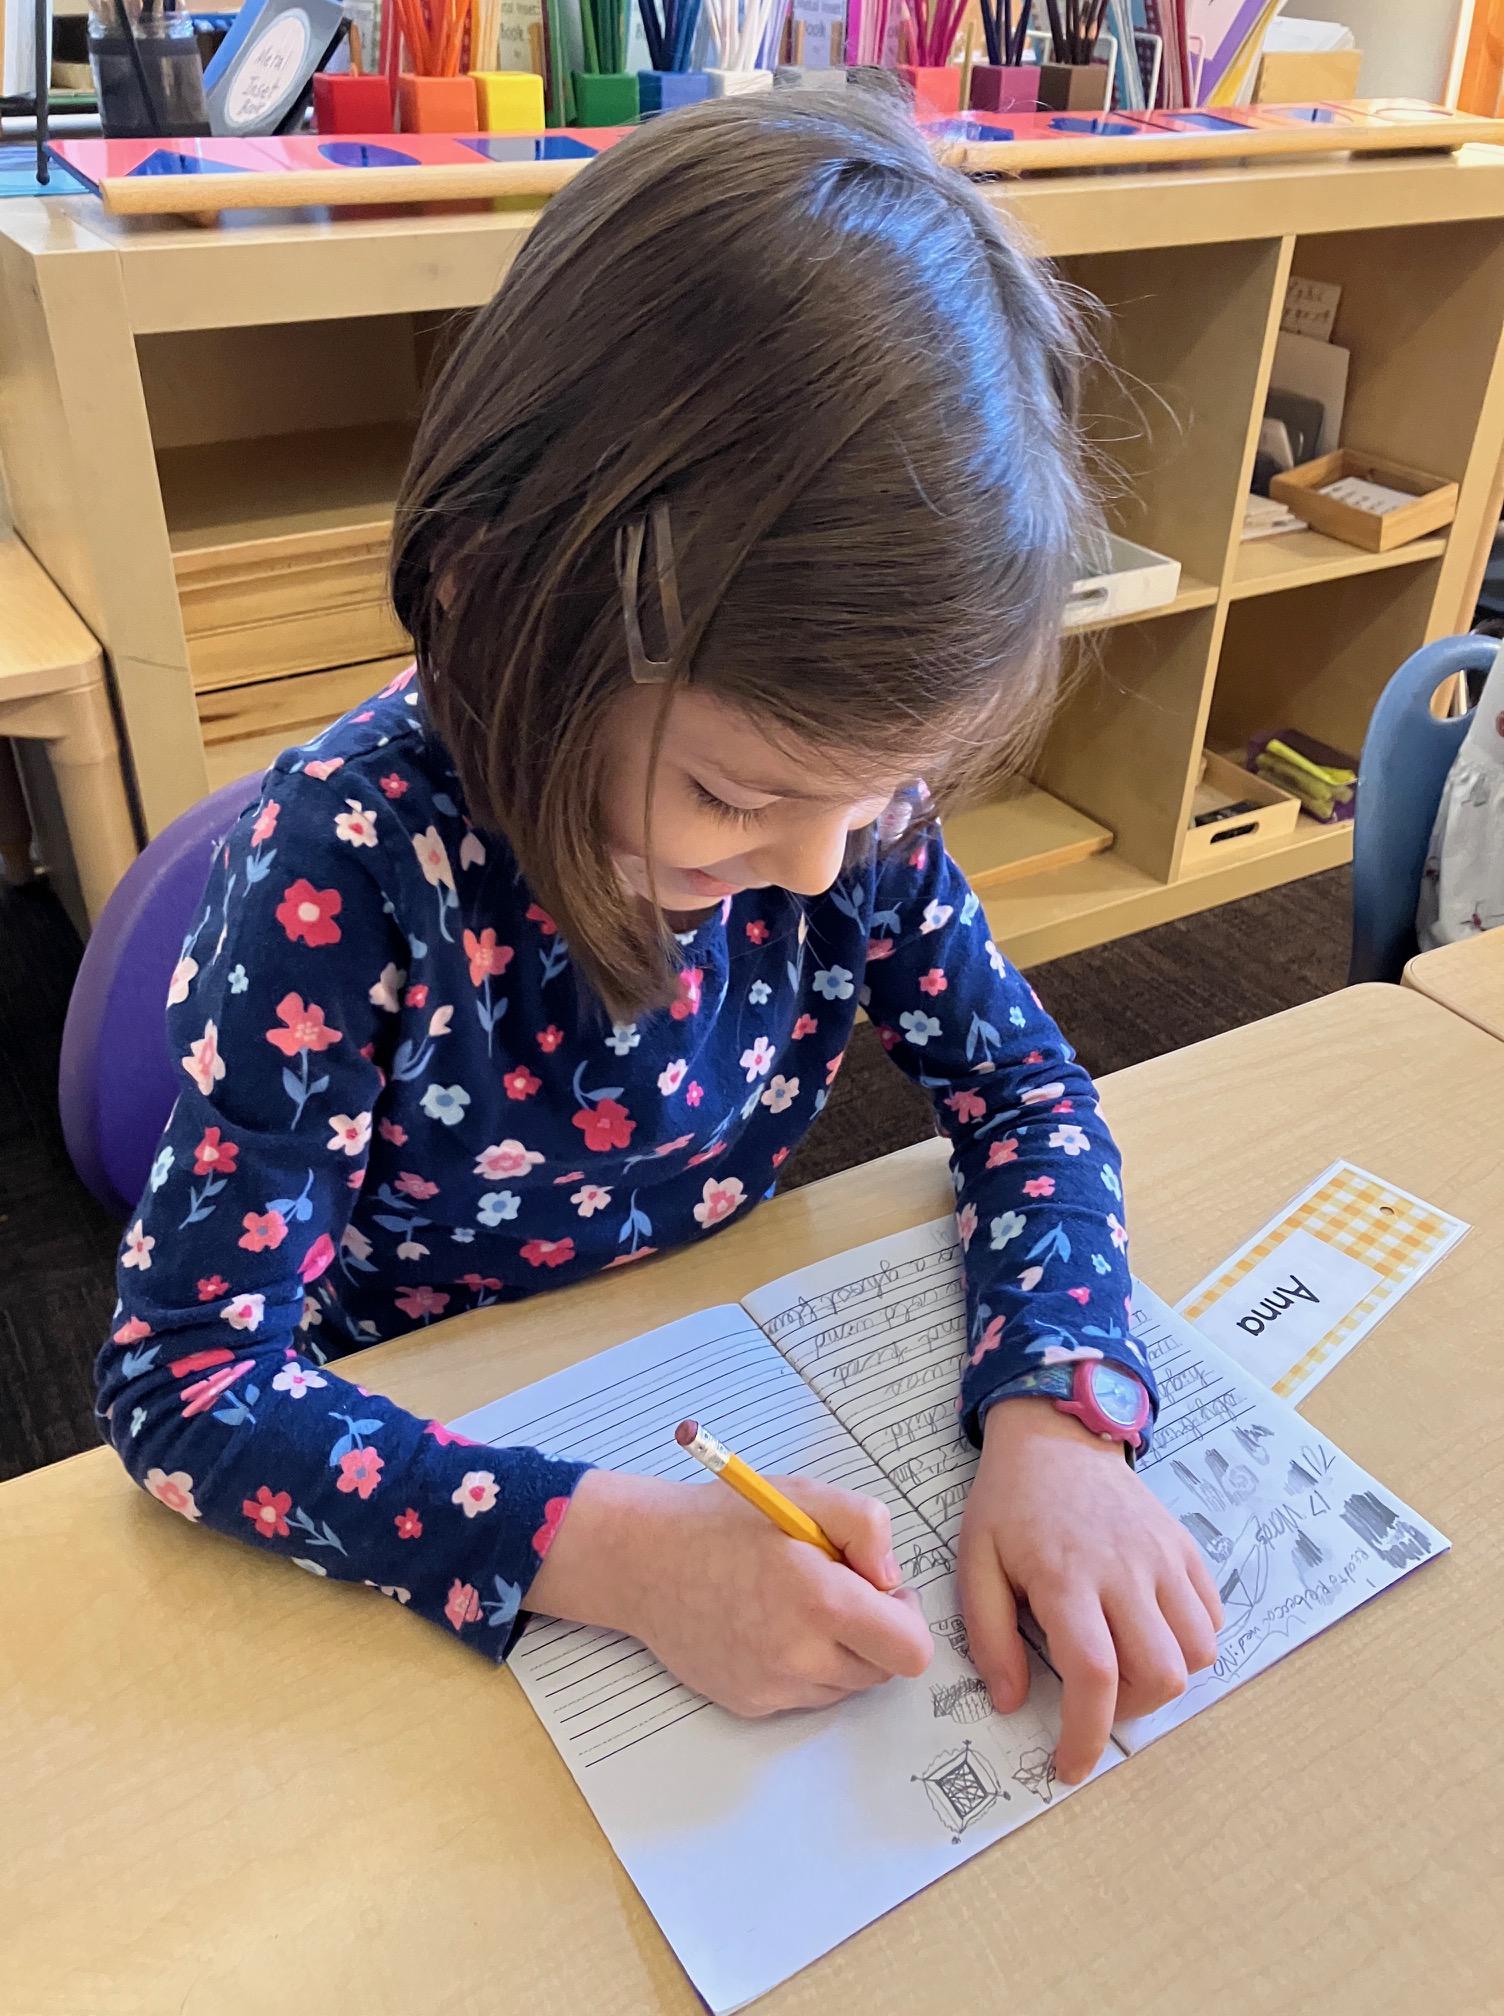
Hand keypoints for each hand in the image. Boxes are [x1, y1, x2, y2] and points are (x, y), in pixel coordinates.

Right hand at [526, 1469, 933, 1716]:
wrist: (644, 1560)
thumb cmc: (725, 1521)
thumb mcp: (805, 1495)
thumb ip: (868, 1527)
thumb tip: (891, 1580)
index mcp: (821, 1601)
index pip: (911, 1651)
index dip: (906, 1618)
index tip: (879, 1591)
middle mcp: (799, 1656)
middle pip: (882, 1670)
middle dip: (873, 1631)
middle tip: (834, 1588)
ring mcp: (772, 1687)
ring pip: (845, 1686)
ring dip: (839, 1650)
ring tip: (795, 1603)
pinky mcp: (750, 1704)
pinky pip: (805, 1696)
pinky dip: (803, 1666)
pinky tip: (768, 1624)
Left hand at [958, 1397, 1223, 1783]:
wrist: (1054, 1433)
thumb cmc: (1009, 1503)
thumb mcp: (975, 1563)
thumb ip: (989, 1635)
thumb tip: (1013, 1702)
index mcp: (1067, 1577)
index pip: (1094, 1676)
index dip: (1086, 1735)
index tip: (1069, 1766)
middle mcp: (1125, 1570)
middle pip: (1160, 1673)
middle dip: (1130, 1711)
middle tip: (1096, 1701)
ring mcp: (1163, 1557)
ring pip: (1199, 1652)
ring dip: (1166, 1678)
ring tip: (1126, 1666)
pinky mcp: (1185, 1547)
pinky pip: (1212, 1616)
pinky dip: (1191, 1641)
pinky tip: (1151, 1631)